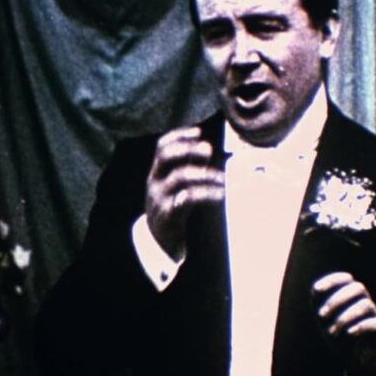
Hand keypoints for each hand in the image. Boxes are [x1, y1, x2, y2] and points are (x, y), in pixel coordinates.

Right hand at [145, 127, 224, 259]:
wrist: (157, 243)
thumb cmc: (172, 208)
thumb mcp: (175, 187)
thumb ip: (187, 168)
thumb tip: (208, 148)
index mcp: (156, 172)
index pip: (161, 147)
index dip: (179, 136)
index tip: (199, 132)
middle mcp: (154, 182)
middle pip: (165, 157)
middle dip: (188, 149)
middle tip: (209, 149)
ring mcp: (159, 198)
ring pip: (179, 177)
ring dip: (203, 174)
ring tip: (222, 177)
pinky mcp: (167, 214)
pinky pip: (186, 199)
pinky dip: (205, 194)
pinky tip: (219, 194)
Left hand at [311, 271, 375, 375]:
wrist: (356, 361)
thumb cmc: (338, 336)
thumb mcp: (325, 323)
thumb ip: (319, 306)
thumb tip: (315, 291)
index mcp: (350, 296)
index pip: (346, 279)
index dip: (332, 281)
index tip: (316, 290)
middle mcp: (364, 301)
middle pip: (358, 288)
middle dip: (336, 300)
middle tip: (321, 316)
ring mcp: (375, 315)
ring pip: (366, 304)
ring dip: (345, 317)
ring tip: (331, 332)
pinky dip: (363, 326)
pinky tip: (350, 333)